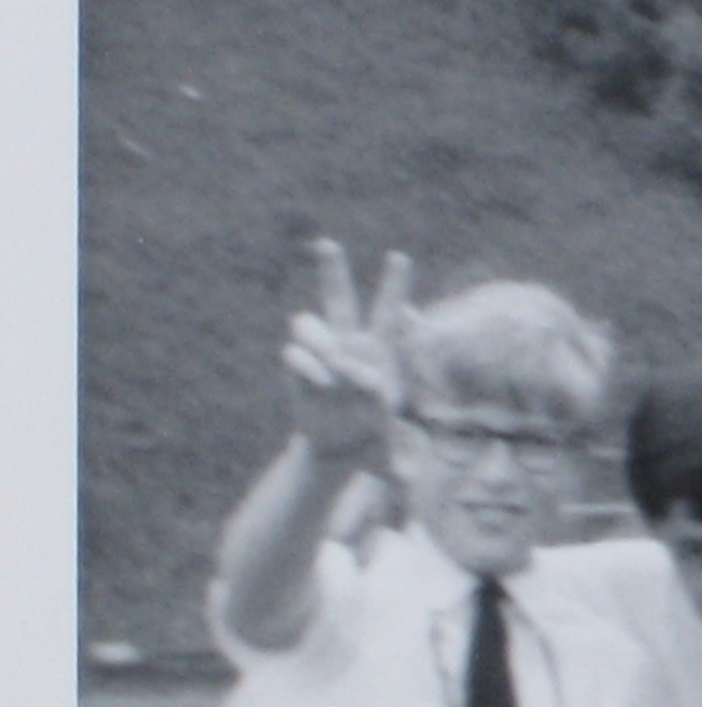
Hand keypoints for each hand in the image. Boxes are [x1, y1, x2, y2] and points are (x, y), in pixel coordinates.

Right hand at [283, 240, 412, 468]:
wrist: (338, 451)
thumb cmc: (374, 443)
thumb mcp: (393, 447)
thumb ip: (399, 454)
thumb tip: (400, 461)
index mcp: (382, 352)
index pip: (392, 312)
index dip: (396, 285)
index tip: (400, 257)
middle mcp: (349, 344)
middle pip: (339, 297)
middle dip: (332, 270)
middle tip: (328, 244)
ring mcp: (320, 353)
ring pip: (309, 323)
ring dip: (320, 340)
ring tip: (337, 371)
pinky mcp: (298, 368)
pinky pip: (296, 355)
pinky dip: (308, 366)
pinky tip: (323, 384)